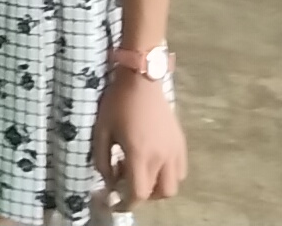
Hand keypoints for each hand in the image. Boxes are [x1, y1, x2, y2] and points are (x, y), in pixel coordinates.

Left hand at [92, 71, 186, 210]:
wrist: (142, 79)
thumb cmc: (117, 102)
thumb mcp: (100, 130)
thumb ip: (101, 160)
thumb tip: (109, 179)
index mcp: (140, 155)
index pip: (139, 194)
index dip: (125, 204)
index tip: (113, 201)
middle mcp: (162, 157)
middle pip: (158, 194)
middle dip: (140, 195)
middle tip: (124, 181)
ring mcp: (175, 150)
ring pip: (173, 185)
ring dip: (157, 187)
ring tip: (139, 170)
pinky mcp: (181, 142)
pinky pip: (180, 170)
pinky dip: (168, 174)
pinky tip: (153, 161)